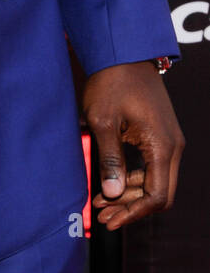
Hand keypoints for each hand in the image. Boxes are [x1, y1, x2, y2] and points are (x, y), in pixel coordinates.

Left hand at [82, 61, 183, 230]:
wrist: (123, 51)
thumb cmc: (111, 82)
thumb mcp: (103, 121)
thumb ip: (109, 160)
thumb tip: (111, 195)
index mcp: (162, 145)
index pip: (157, 196)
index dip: (134, 213)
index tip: (110, 221)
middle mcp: (172, 146)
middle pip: (160, 193)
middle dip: (131, 208)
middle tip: (102, 216)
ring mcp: (169, 140)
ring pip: (155, 181)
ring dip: (130, 195)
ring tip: (100, 202)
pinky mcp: (160, 134)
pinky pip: (151, 166)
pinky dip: (133, 178)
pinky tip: (110, 183)